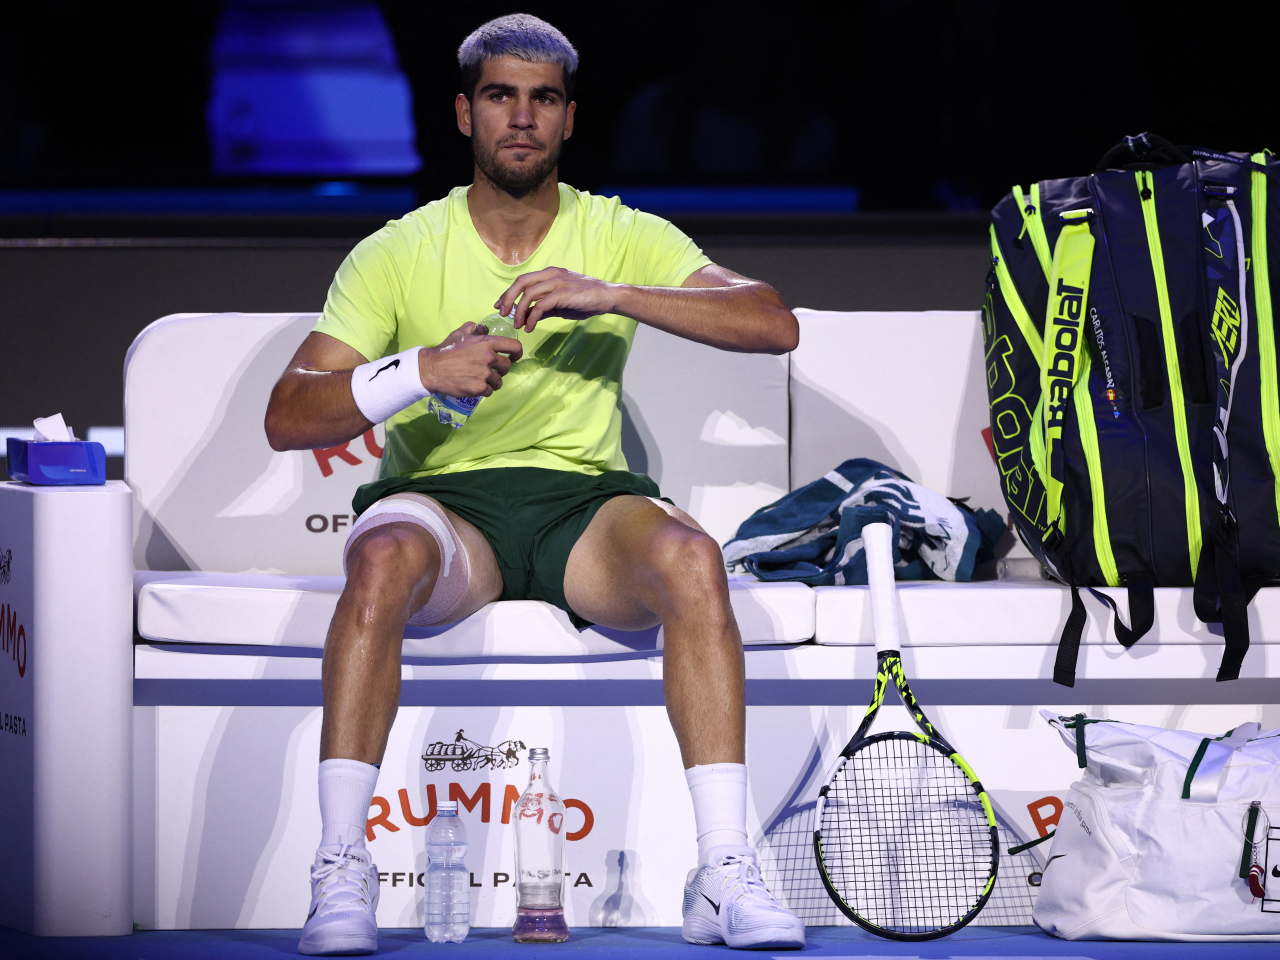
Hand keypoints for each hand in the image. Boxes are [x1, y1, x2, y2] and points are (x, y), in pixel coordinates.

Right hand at [418, 322, 523, 397]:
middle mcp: (488, 357)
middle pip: (507, 367)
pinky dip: (483, 390)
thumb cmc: (446, 350)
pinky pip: (489, 391)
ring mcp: (484, 373)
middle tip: (491, 370)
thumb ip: (473, 328)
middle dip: (501, 370)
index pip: (514, 347)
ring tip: (482, 379)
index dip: (517, 353)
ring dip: (492, 382)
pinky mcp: (479, 387)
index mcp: (486, 343)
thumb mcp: (459, 333)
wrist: (432, 368)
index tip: (514, 357)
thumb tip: (482, 327)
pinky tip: (475, 386)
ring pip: (499, 381)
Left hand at [495, 267, 619, 332]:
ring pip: (528, 294)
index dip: (508, 292)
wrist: (608, 297)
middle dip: (508, 298)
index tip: (500, 306)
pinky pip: (540, 306)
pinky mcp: (563, 294)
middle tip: (502, 314)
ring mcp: (557, 283)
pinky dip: (532, 317)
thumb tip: (528, 316)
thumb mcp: (561, 304)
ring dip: (519, 311)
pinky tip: (530, 327)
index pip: (523, 280)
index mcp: (549, 274)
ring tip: (518, 325)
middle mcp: (551, 275)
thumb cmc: (586, 299)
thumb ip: (544, 307)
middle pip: (521, 282)